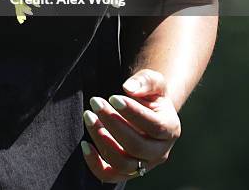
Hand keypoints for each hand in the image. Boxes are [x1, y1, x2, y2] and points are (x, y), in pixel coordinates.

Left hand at [81, 69, 180, 183]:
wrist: (146, 112)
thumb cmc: (148, 95)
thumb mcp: (153, 80)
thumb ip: (145, 81)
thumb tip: (128, 88)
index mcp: (170, 129)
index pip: (154, 126)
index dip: (132, 113)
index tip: (113, 97)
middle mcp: (160, 152)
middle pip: (136, 145)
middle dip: (112, 122)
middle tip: (95, 101)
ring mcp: (143, 165)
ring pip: (122, 162)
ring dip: (101, 139)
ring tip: (89, 116)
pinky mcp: (127, 172)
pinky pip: (109, 175)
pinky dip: (95, 164)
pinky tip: (85, 144)